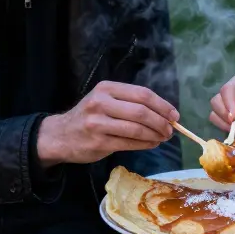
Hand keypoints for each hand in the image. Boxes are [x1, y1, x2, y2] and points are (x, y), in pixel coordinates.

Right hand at [36, 81, 177, 166]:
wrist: (60, 135)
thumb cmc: (89, 116)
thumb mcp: (105, 100)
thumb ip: (130, 103)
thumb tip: (164, 113)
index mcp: (106, 88)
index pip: (142, 94)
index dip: (162, 105)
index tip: (174, 115)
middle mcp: (101, 102)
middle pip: (141, 111)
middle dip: (161, 122)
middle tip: (170, 130)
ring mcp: (98, 123)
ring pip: (136, 129)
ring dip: (155, 135)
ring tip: (163, 138)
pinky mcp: (98, 142)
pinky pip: (129, 143)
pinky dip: (145, 144)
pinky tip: (152, 144)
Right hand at [208, 72, 234, 152]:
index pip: (227, 89)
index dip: (228, 103)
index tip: (234, 117)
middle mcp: (233, 93)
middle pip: (216, 102)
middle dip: (226, 116)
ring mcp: (231, 108)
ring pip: (215, 115)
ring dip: (229, 126)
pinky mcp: (231, 122)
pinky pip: (222, 127)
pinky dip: (232, 132)